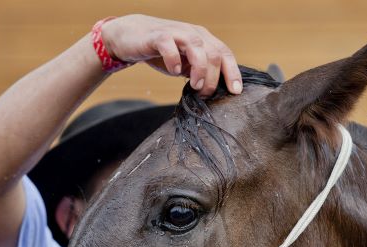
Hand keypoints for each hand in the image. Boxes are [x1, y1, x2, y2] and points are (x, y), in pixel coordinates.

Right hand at [100, 14, 241, 96]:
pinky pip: (169, 45)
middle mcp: (193, 34)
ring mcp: (176, 33)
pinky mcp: (157, 36)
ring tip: (194, 85)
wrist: (131, 36)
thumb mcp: (186, 64)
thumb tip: (215, 93)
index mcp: (204, 40)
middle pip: (214, 53)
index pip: (225, 54)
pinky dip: (174, 59)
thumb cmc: (163, 52)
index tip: (235, 92)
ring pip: (197, 47)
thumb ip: (200, 73)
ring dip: (199, 69)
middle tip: (204, 94)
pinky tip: (174, 71)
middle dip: (213, 77)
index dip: (233, 73)